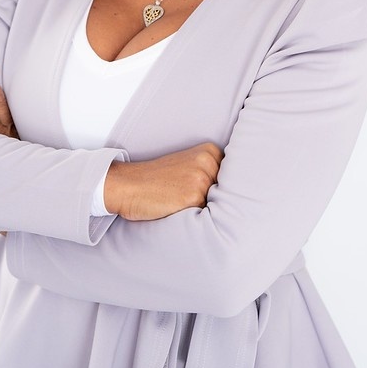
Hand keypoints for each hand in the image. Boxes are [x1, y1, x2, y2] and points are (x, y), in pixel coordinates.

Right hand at [104, 142, 223, 220]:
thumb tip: (238, 192)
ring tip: (179, 201)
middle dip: (212, 199)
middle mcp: (208, 162)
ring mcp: (202, 179)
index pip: (232, 177)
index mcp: (209, 151)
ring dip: (203, 209)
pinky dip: (193, 216)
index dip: (217, 188)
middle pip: (226, 192)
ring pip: (216, 204)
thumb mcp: (187, 164)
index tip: (199, 189)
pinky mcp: (193, 197)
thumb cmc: (156, 179)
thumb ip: (209, 171)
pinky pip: (204, 215)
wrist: (128, 184)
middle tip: (184, 196)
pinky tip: (176, 208)